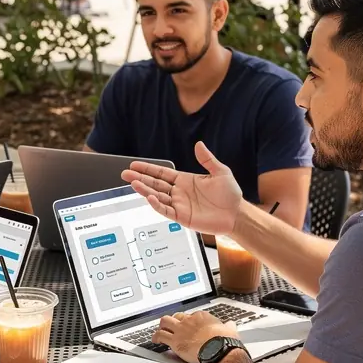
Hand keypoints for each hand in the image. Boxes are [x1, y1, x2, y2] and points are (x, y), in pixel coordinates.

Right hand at [121, 143, 242, 234]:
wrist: (237, 214)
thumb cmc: (230, 195)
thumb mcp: (220, 172)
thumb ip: (207, 159)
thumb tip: (199, 144)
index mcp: (185, 180)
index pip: (162, 173)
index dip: (148, 169)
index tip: (135, 165)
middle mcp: (179, 193)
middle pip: (155, 184)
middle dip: (140, 178)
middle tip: (125, 174)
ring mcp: (179, 205)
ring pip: (157, 197)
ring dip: (145, 190)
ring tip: (133, 183)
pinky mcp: (182, 217)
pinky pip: (166, 211)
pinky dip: (157, 205)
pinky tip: (150, 198)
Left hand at [152, 309, 231, 362]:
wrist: (219, 349)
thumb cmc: (225, 341)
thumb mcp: (230, 330)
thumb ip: (228, 326)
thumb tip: (231, 325)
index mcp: (202, 317)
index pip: (191, 316)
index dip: (189, 321)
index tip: (190, 326)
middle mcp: (189, 321)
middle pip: (177, 316)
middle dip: (175, 321)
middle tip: (174, 326)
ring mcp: (181, 330)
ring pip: (165, 322)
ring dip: (163, 326)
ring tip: (161, 330)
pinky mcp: (175, 341)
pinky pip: (160, 336)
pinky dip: (156, 337)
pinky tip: (155, 340)